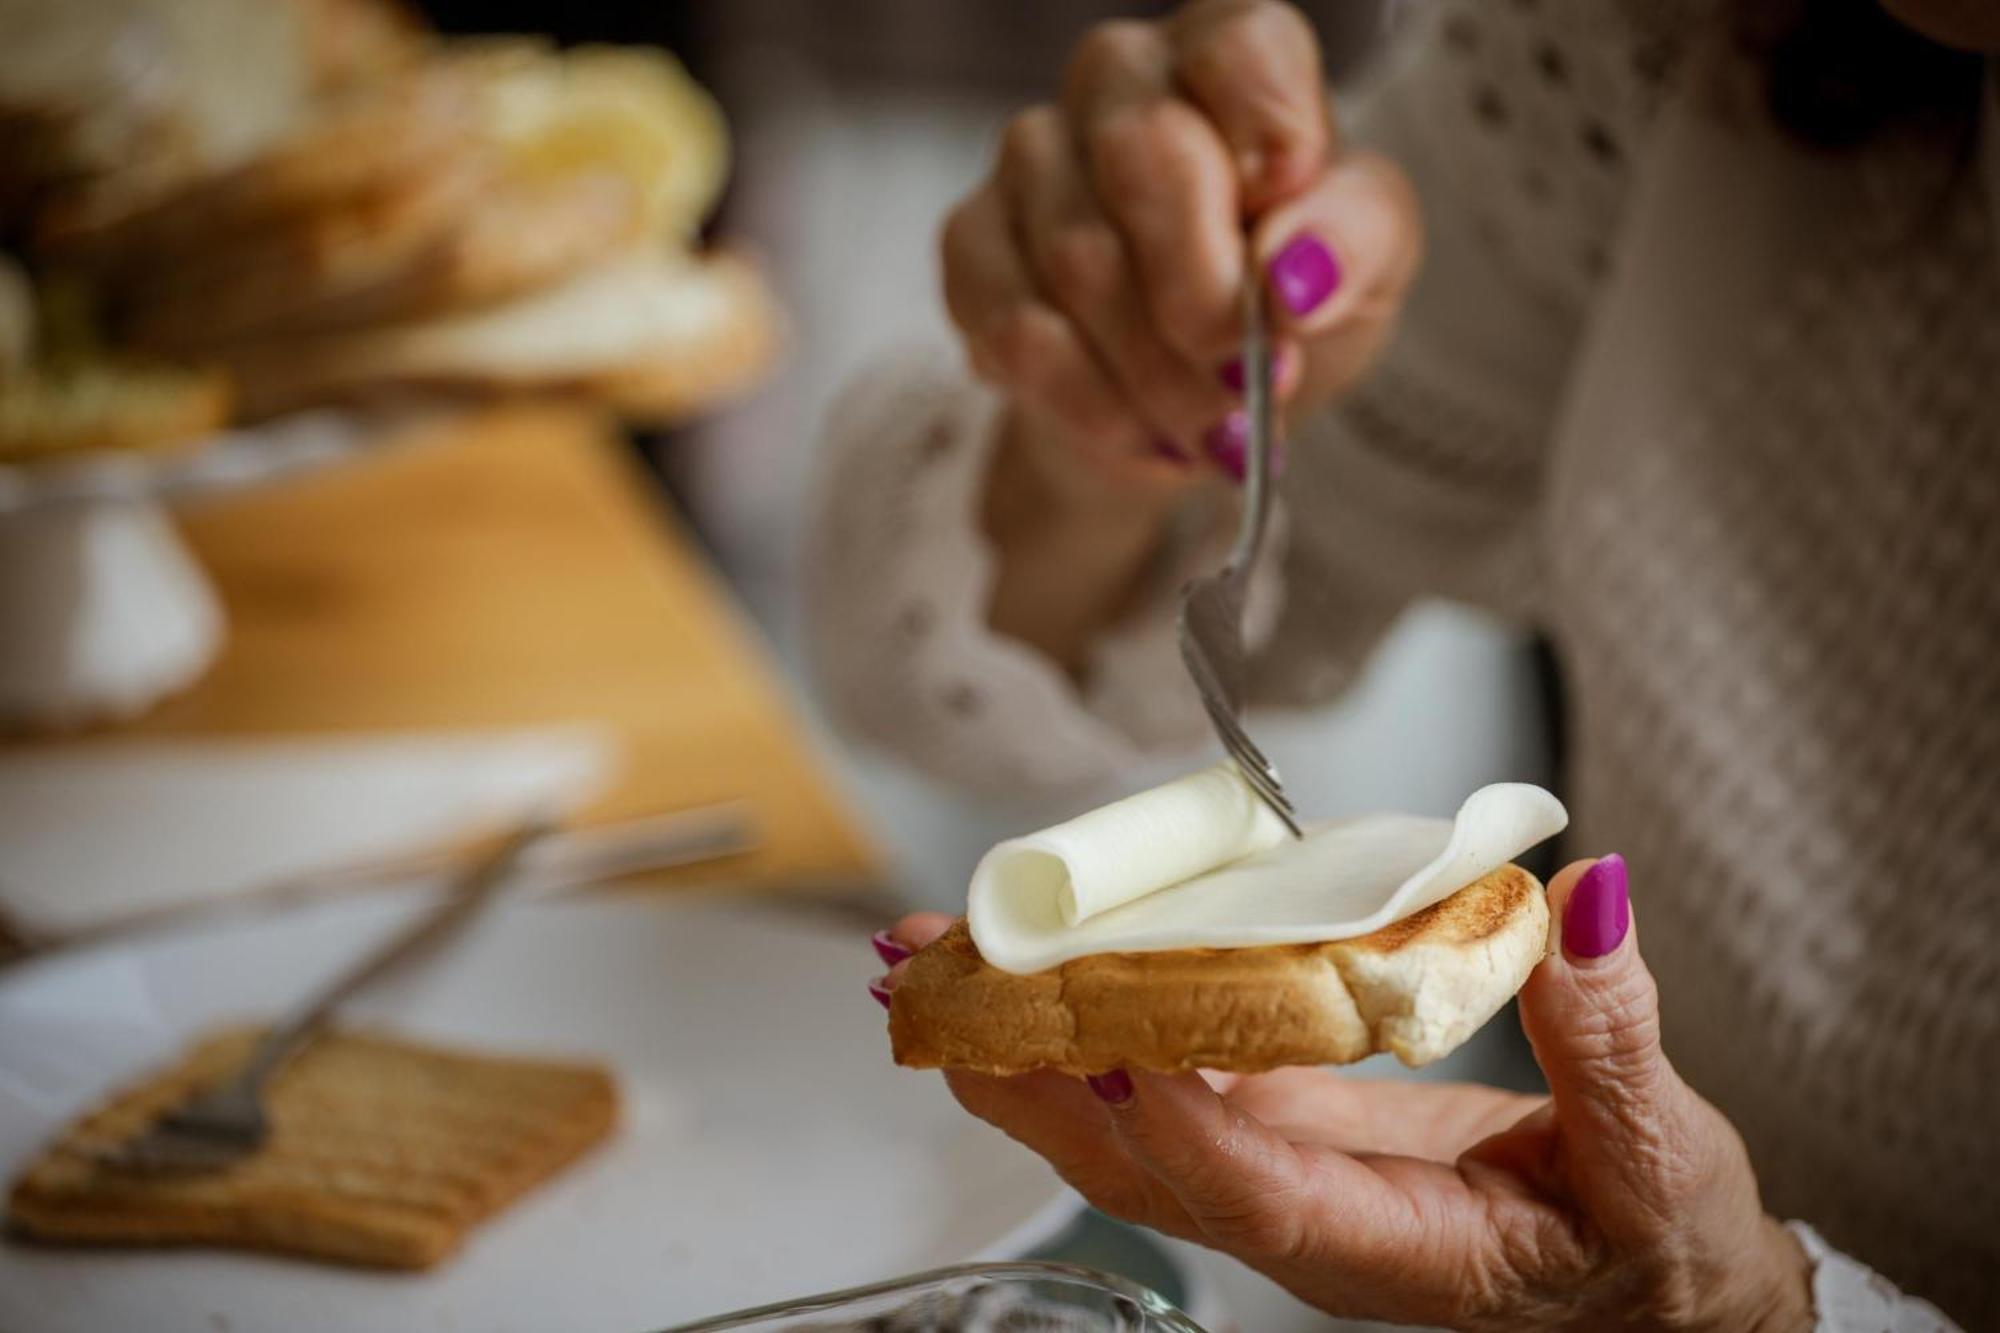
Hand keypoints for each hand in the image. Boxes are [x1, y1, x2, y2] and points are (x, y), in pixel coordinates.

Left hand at [871, 858, 1814, 1331]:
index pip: (1257, 1193)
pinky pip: (1163, 1076)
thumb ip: (1613, 1034)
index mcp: (1390, 1248)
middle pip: (1137, 1156)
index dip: (1178, 1120)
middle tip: (937, 974)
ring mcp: (1277, 1175)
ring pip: (1125, 1119)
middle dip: (1028, 1068)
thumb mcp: (1660, 1151)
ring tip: (935, 957)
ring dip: (1024, 1040)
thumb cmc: (1652, 1242)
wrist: (1650, 1286)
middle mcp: (1304, 1221)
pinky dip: (1090, 1019)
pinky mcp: (1278, 1128)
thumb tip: (1585, 900)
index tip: (1109, 1039)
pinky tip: (1032, 966)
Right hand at [943, 0, 1420, 492]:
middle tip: (1249, 373)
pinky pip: (1019, 331)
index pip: (1239, 49)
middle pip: (1143, 154)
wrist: (1199, 395)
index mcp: (1227, 52)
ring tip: (1205, 418)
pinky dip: (1093, 405)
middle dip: (1207, 297)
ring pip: (1080, 263)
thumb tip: (1292, 269)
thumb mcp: (1369, 264)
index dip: (1269, 141)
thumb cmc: (1288, 298)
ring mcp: (1032, 154)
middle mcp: (1119, 78)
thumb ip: (1355, 238)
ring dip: (1158, 376)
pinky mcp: (971, 242)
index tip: (1289, 237)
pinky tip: (1136, 423)